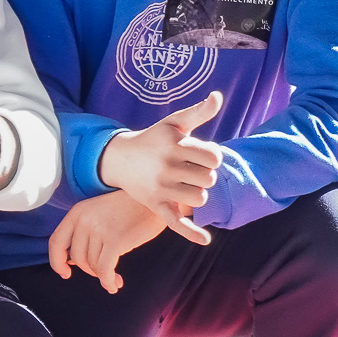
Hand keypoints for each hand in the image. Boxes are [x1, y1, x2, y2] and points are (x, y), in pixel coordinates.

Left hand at [47, 192, 168, 293]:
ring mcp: (99, 229)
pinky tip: (115, 284)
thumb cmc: (128, 209)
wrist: (154, 198)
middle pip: (76, 257)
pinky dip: (108, 281)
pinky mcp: (115, 240)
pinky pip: (105, 269)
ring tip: (115, 279)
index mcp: (77, 212)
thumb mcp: (98, 213)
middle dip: (89, 271)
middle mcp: (84, 220)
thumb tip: (72, 261)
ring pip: (92, 264)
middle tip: (103, 274)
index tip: (66, 273)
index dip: (57, 261)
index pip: (56, 242)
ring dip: (102, 276)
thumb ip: (83, 232)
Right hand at [97, 91, 223, 245]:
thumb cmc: (154, 139)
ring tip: (185, 185)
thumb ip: (199, 111)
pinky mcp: (155, 205)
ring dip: (197, 194)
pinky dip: (190, 232)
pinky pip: (176, 222)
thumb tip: (218, 96)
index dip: (211, 157)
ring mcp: (161, 187)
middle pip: (209, 179)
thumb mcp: (174, 122)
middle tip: (190, 171)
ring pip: (199, 198)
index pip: (214, 157)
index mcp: (174, 144)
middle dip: (204, 175)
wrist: (119, 158)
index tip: (199, 155)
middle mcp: (167, 166)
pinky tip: (205, 239)